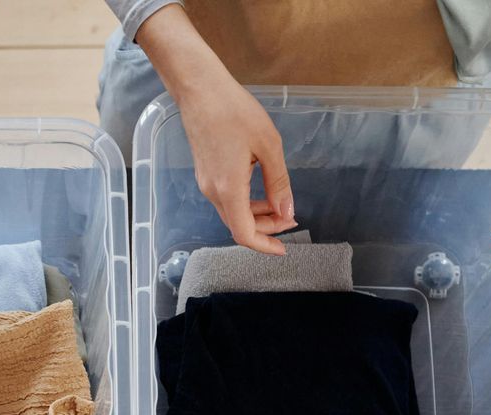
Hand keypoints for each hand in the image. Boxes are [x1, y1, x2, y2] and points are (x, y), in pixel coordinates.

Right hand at [134, 8, 293, 254]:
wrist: (200, 91)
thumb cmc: (234, 111)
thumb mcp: (268, 145)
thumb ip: (278, 182)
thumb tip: (287, 210)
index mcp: (229, 189)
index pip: (245, 233)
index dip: (265, 245)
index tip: (284, 248)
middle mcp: (213, 192)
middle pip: (239, 226)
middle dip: (266, 229)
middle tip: (290, 217)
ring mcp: (206, 184)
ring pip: (232, 214)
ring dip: (256, 216)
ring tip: (279, 203)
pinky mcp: (205, 174)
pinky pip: (227, 200)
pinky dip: (246, 203)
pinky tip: (261, 190)